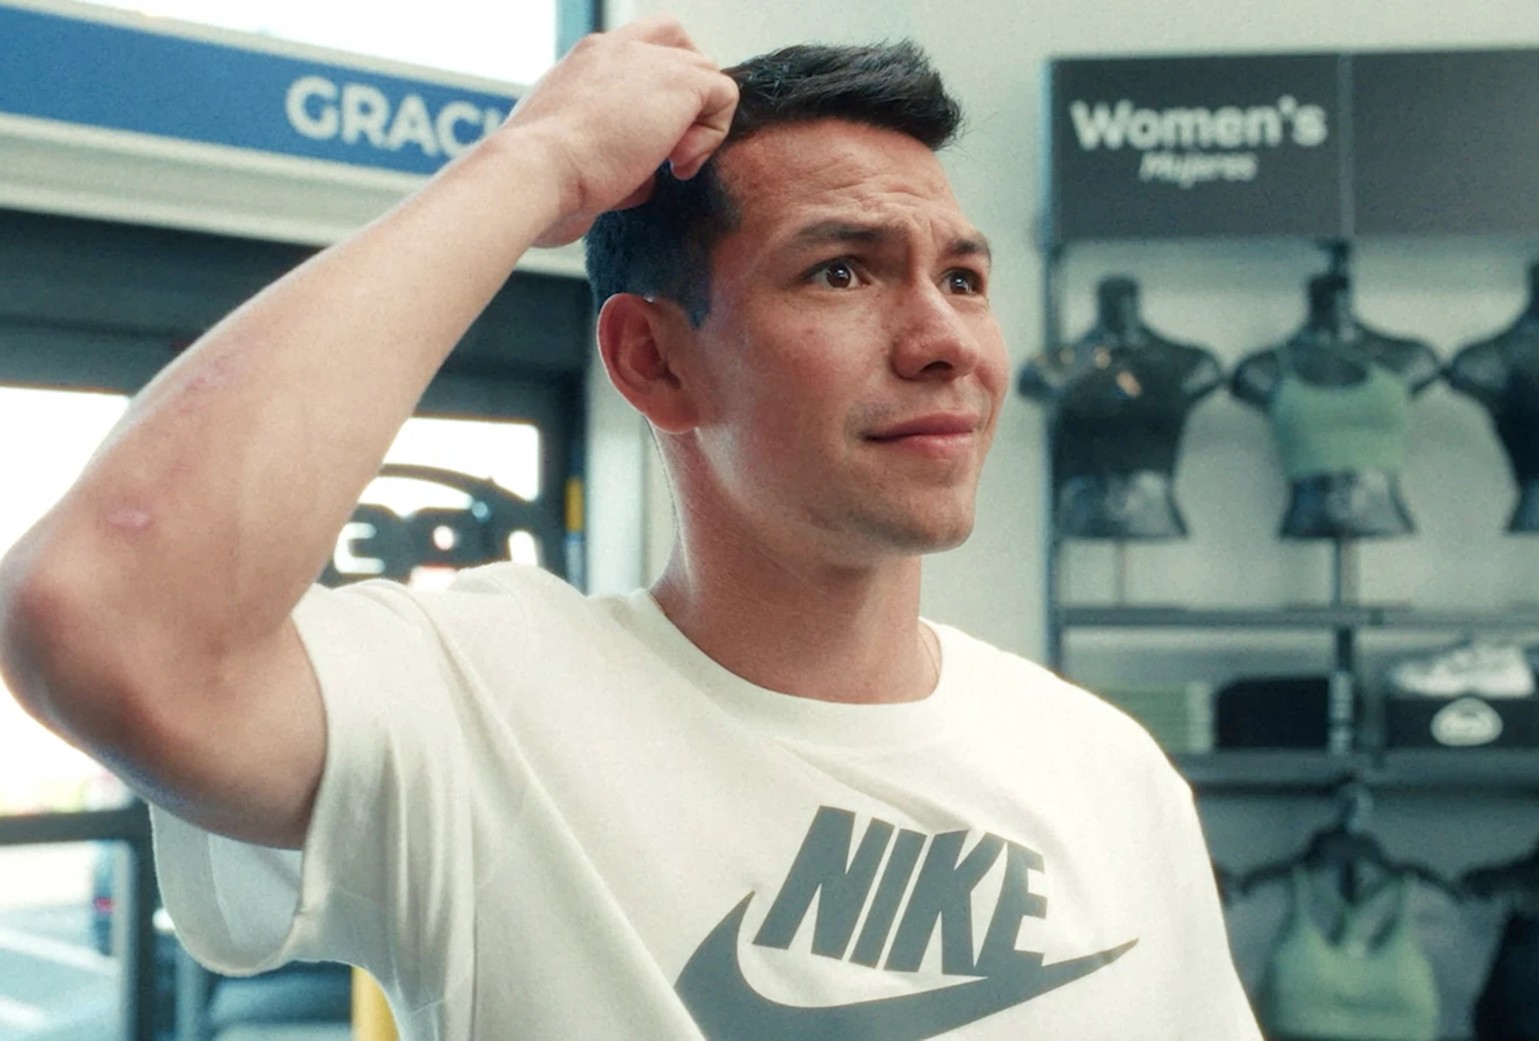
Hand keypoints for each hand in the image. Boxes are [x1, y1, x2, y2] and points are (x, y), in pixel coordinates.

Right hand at [503, 17, 738, 246]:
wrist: (534, 171)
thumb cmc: (540, 181)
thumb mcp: (571, 161)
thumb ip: (611, 154)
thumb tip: (644, 179)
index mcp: (584, 64)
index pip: (634, 52)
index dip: (653, 89)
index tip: (640, 139)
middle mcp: (615, 50)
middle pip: (674, 43)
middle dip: (684, 92)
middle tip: (666, 144)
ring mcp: (647, 60)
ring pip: (704, 71)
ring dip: (697, 123)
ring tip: (670, 166)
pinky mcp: (680, 82)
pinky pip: (724, 95)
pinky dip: (713, 135)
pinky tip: (678, 166)